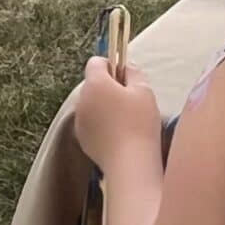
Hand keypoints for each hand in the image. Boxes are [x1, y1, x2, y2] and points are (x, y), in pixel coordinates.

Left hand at [74, 57, 163, 171]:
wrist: (130, 163)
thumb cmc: (140, 122)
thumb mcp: (145, 91)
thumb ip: (134, 73)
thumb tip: (126, 68)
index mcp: (95, 83)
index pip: (96, 62)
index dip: (112, 65)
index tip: (127, 77)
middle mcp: (81, 99)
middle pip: (93, 84)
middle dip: (109, 87)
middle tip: (131, 100)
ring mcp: (79, 120)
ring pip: (92, 104)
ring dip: (105, 106)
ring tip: (127, 121)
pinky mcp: (82, 139)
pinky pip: (91, 123)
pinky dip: (102, 124)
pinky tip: (119, 135)